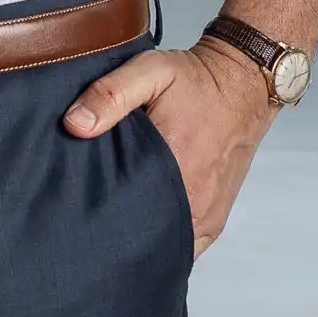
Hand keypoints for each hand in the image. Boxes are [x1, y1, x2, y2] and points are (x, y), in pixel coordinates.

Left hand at [61, 36, 279, 258]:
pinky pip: (188, 246)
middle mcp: (194, 197)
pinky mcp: (215, 218)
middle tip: (89, 217)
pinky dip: (166, 240)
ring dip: (142, 238)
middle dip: (116, 232)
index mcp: (174, 164)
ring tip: (113, 225)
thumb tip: (75, 124)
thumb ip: (110, 95)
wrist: (242, 86)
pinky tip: (144, 230)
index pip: (125, 211)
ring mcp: (207, 212)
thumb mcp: (149, 71)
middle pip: (145, 235)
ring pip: (167, 244)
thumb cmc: (195, 80)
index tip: (77, 208)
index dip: (99, 213)